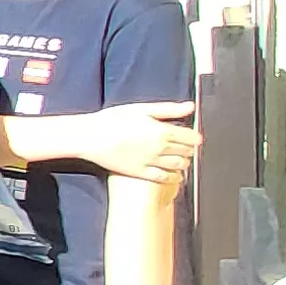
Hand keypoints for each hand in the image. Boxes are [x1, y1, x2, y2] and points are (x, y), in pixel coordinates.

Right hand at [61, 100, 199, 183]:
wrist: (91, 137)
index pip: (191, 137)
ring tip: (181, 159)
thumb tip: (190, 107)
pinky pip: (164, 177)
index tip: (193, 136)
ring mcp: (152, 162)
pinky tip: (173, 174)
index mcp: (162, 130)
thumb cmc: (112, 120)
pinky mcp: (142, 172)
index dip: (194, 137)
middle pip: (186, 151)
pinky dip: (173, 177)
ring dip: (183, 162)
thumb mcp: (142, 109)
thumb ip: (169, 109)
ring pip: (178, 165)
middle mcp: (161, 148)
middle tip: (186, 146)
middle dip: (189, 149)